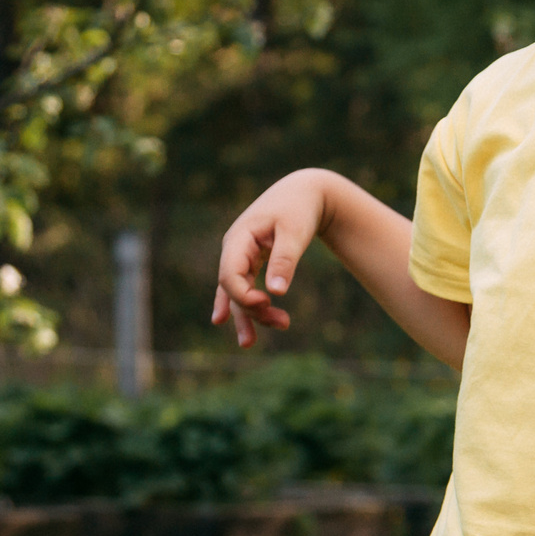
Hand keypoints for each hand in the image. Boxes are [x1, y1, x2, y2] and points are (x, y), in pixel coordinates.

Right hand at [211, 170, 333, 347]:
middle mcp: (234, 249)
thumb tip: (276, 293)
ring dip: (246, 315)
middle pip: (233, 288)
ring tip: (248, 344)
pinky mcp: (250, 260)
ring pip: (236, 291)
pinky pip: (241, 286)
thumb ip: (285, 260)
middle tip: (283, 323)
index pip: (229, 275)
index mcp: (239, 239)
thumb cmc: (300, 209)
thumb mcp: (295, 232)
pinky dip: (240, 305)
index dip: (244, 296)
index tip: (269, 303)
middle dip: (251, 310)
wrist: (305, 191)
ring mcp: (240, 255)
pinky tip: (229, 324)